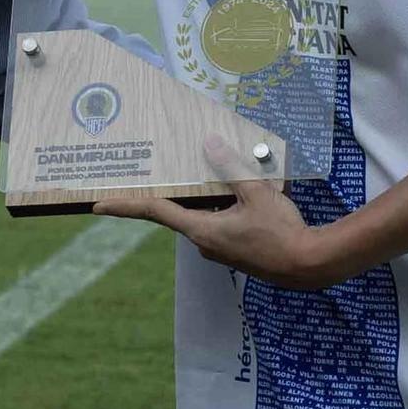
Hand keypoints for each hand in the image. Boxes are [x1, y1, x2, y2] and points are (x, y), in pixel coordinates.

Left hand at [93, 135, 335, 289]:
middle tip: (161, 168)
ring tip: (212, 172)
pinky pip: (220, 223)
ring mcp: (221, 249)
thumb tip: (209, 143)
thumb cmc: (281, 231)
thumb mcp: (256, 191)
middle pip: (180, 211)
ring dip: (206, 198)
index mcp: (201, 230)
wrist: (309, 265)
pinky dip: (222, 207)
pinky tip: (239, 193)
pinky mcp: (236, 250)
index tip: (98, 205)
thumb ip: (231, 167)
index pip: (155, 212)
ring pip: (204, 216)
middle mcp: (204, 242)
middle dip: (175, 191)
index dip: (125, 206)